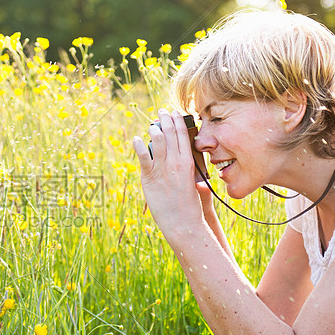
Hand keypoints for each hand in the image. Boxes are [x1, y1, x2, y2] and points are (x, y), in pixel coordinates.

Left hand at [132, 110, 204, 233]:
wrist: (183, 223)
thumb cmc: (191, 206)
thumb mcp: (198, 184)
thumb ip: (195, 171)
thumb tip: (195, 164)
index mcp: (189, 162)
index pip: (183, 135)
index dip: (178, 121)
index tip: (174, 113)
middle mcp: (176, 162)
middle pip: (170, 134)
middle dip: (165, 119)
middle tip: (161, 112)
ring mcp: (162, 169)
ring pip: (157, 141)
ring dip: (154, 129)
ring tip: (152, 125)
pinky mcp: (150, 177)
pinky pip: (143, 157)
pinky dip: (139, 146)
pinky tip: (137, 140)